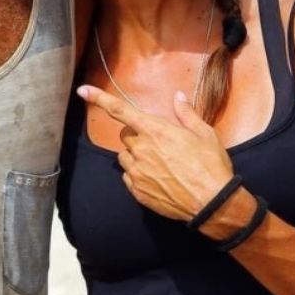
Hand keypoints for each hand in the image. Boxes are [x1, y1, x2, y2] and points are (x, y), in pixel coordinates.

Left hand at [78, 85, 232, 221]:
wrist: (212, 203)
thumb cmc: (210, 165)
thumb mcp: (204, 133)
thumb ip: (186, 113)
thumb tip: (177, 97)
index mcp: (155, 131)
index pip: (120, 110)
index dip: (99, 98)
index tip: (82, 91)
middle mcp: (140, 150)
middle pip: (125, 135)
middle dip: (138, 135)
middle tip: (158, 142)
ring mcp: (137, 172)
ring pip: (125, 157)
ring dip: (136, 155)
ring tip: (160, 163)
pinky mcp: (137, 191)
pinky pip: (129, 177)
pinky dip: (138, 174)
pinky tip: (158, 178)